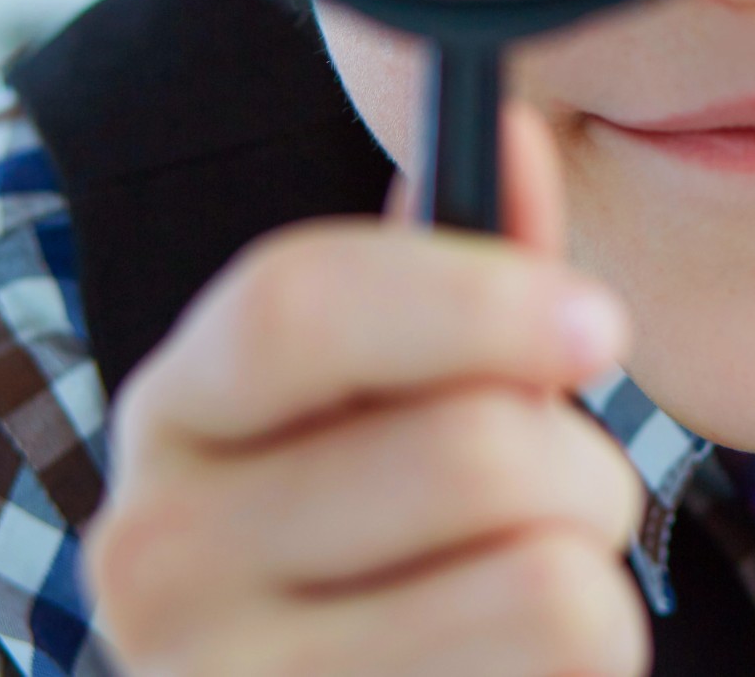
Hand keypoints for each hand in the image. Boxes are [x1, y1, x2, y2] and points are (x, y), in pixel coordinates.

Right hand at [85, 106, 648, 676]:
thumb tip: (512, 131)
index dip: (474, 299)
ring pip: (546, 578)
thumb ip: (466, 281)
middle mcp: (156, 557)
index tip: (599, 322)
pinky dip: (590, 664)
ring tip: (523, 596)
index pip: (294, 306)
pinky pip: (567, 668)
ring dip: (593, 574)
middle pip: (471, 450)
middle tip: (558, 501)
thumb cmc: (397, 548)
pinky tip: (505, 675)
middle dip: (580, 465)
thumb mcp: (413, 402)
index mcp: (180, 411)